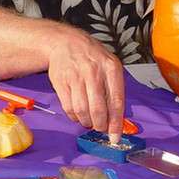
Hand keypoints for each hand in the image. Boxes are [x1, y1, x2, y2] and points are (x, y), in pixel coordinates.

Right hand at [46, 26, 124, 142]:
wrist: (66, 42)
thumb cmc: (92, 57)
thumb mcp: (110, 67)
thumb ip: (115, 92)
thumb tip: (117, 121)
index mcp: (111, 69)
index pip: (116, 103)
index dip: (116, 124)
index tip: (115, 137)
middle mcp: (93, 72)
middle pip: (98, 110)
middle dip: (100, 125)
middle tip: (100, 127)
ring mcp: (75, 76)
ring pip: (82, 111)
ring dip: (86, 122)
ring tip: (88, 120)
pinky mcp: (60, 81)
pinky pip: (68, 107)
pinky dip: (74, 116)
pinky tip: (77, 113)